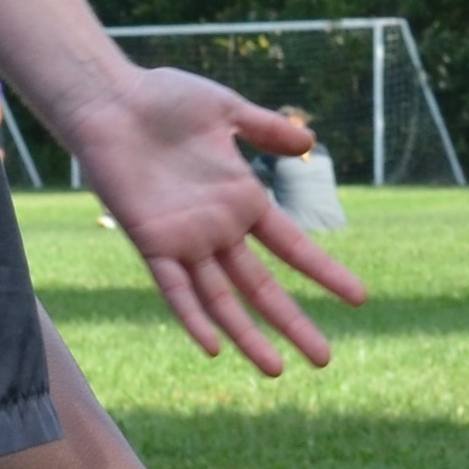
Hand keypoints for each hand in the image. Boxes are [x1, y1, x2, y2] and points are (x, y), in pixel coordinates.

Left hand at [47, 62, 365, 374]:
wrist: (109, 99)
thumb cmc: (164, 98)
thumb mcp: (226, 110)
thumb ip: (265, 130)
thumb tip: (309, 144)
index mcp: (241, 199)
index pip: (291, 246)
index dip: (323, 272)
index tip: (359, 298)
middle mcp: (217, 228)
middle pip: (262, 286)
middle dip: (293, 322)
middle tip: (325, 359)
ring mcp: (185, 240)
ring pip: (221, 300)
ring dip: (248, 335)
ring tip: (277, 370)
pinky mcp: (150, 241)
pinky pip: (174, 288)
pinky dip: (192, 317)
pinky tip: (213, 345)